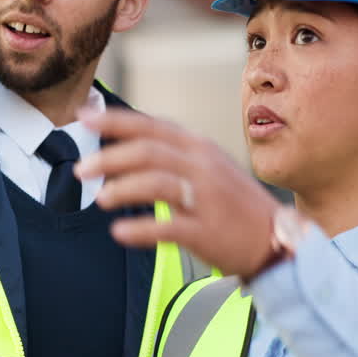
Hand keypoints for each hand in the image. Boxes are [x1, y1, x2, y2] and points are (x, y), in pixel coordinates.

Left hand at [75, 108, 280, 278]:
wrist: (275, 239)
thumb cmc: (232, 203)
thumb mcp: (207, 165)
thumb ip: (172, 153)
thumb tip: (126, 145)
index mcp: (198, 147)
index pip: (150, 126)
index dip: (114, 120)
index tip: (83, 117)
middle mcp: (202, 166)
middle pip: (147, 152)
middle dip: (109, 158)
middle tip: (81, 170)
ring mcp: (206, 198)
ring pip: (156, 183)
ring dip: (121, 189)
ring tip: (100, 198)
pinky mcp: (207, 232)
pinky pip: (168, 228)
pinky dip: (140, 229)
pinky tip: (120, 232)